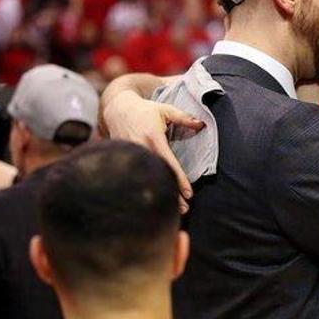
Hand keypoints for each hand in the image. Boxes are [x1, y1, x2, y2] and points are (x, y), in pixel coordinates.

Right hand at [102, 90, 203, 209]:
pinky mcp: (125, 157)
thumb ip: (184, 117)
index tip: (188, 193)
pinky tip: (152, 200)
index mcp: (153, 137)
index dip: (179, 179)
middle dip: (171, 193)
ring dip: (157, 194)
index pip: (169, 163)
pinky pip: (136, 176)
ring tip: (171, 208)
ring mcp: (131, 154)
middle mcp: (141, 147)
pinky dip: (145, 188)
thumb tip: (202, 124)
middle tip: (183, 208)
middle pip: (158, 175)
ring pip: (147, 179)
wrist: (116, 109)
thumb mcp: (165, 110)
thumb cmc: (144, 110)